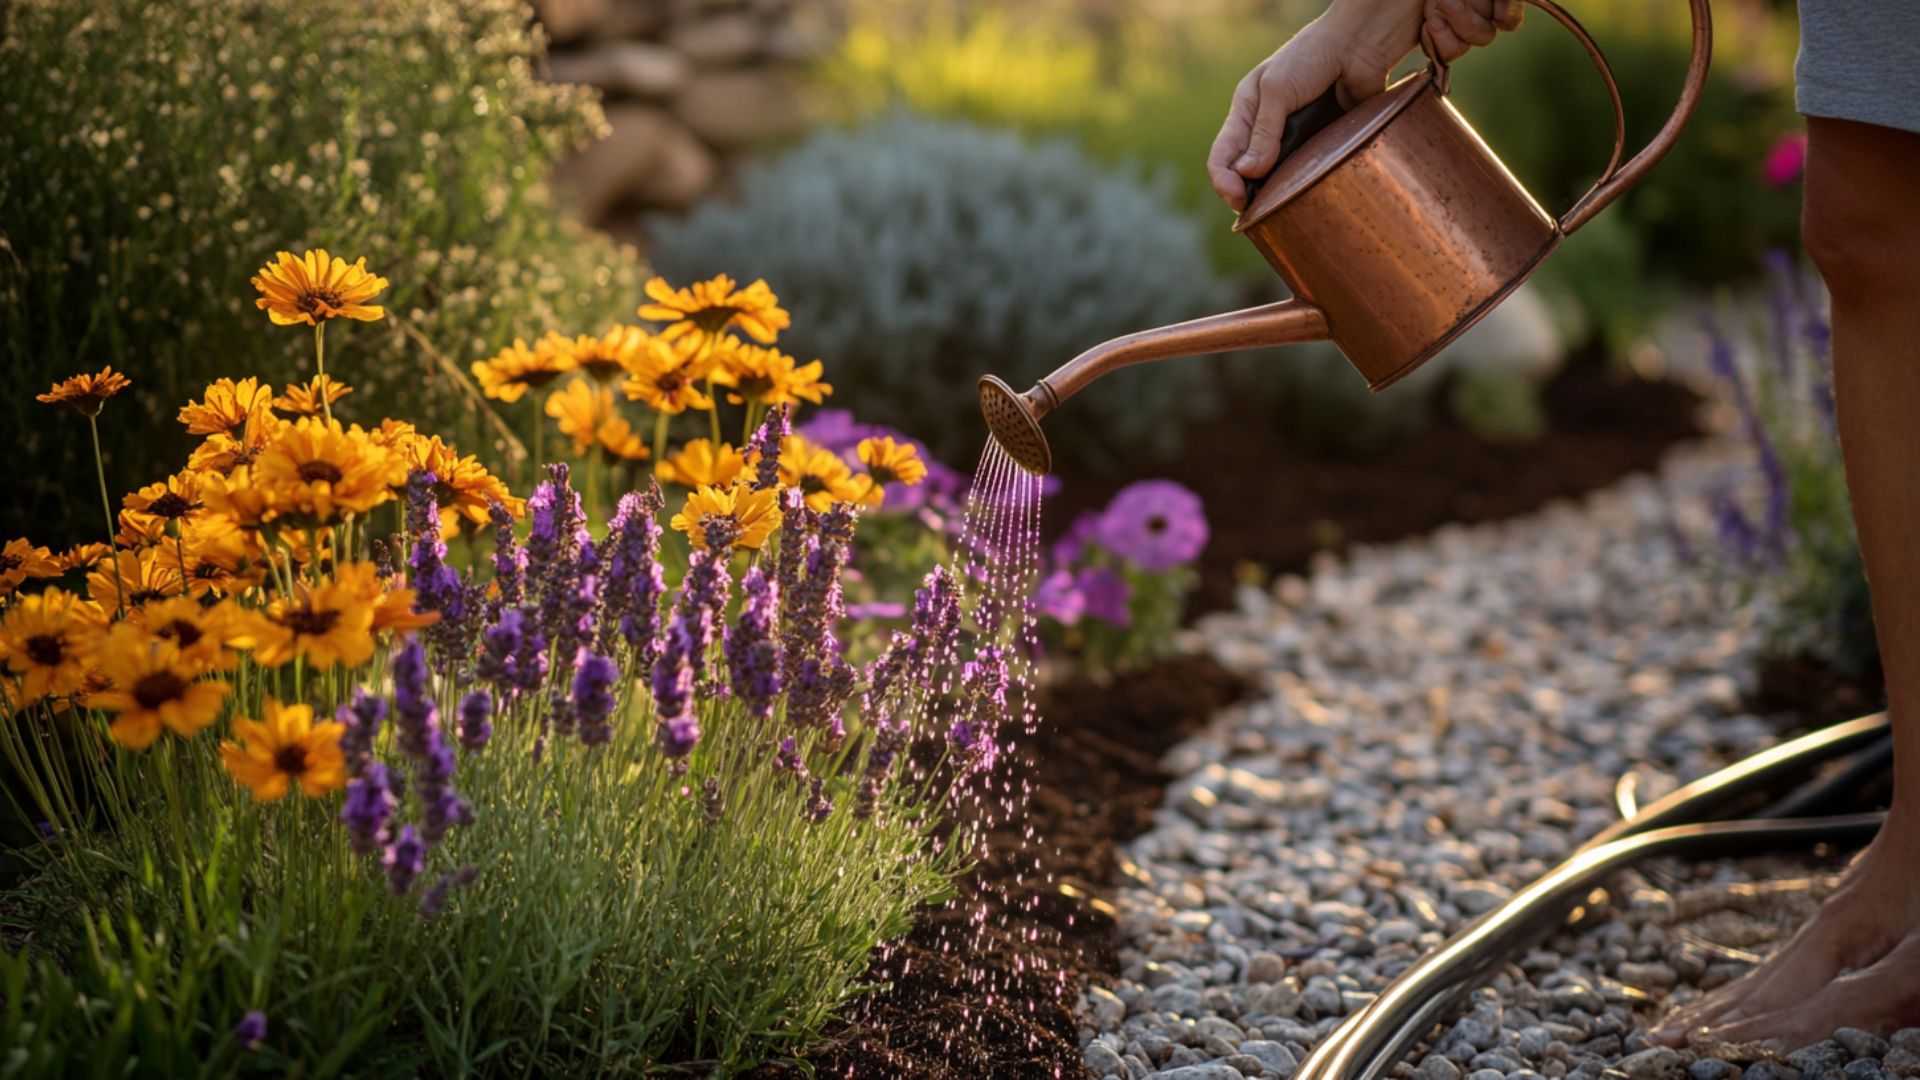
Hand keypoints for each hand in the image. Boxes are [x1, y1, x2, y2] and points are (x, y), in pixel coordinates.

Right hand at [1207, 0, 1522, 212]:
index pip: (1222, 156)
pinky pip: (1310, 171)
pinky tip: (1310, 196)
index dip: (1224, 183)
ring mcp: (1295, 136)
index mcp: (1247, 109)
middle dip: (1247, 196)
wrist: (1363, 42)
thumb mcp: (1278, 90)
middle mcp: (1267, 126)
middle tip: (1260, 215)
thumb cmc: (1314, 55)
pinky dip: (1306, 185)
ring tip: (1282, 213)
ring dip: (1276, 194)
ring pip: (1277, 177)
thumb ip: (1263, 133)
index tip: (1239, 201)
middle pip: (1246, 173)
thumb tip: (1248, 174)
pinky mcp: (1323, 141)